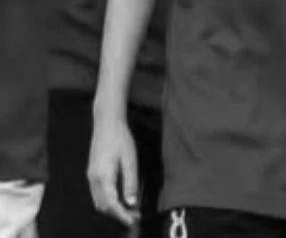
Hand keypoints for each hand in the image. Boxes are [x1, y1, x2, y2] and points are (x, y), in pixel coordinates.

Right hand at [88, 110, 139, 225]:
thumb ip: (130, 182)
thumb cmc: (121, 139)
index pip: (112, 204)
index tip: (133, 221)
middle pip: (103, 206)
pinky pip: (98, 194)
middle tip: (134, 216)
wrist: (106, 123)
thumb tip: (131, 203)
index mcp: (103, 178)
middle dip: (118, 214)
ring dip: (112, 208)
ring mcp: (90, 177)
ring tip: (129, 209)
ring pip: (99, 201)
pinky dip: (108, 200)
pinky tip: (120, 197)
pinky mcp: (92, 173)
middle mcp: (93, 181)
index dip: (122, 215)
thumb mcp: (130, 159)